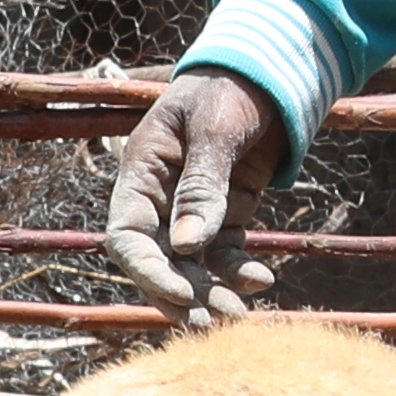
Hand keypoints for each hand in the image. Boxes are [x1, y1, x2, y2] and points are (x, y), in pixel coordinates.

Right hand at [101, 67, 290, 319]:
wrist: (268, 71)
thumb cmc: (231, 89)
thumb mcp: (215, 131)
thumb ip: (202, 187)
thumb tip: (187, 247)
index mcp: (141, 173)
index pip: (127, 237)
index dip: (148, 272)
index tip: (182, 295)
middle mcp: (160, 197)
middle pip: (158, 261)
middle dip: (182, 294)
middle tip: (211, 324)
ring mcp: (192, 208)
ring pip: (192, 265)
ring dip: (212, 293)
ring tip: (239, 315)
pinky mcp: (225, 214)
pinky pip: (225, 253)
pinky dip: (239, 271)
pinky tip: (264, 280)